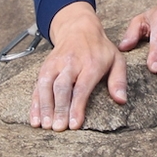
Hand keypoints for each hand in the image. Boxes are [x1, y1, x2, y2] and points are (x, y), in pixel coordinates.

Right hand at [30, 2, 125, 131]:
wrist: (78, 28)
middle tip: (58, 128)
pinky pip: (37, 86)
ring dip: (44, 107)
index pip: (82, 87)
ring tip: (44, 125)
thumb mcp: (116, 59)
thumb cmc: (99, 48)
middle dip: (59, 109)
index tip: (74, 124)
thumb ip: (118, 80)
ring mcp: (55, 65)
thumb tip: (121, 100)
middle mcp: (70, 63)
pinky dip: (35, 103)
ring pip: (46, 86)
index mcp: (90, 63)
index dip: (77, 106)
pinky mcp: (45, 67)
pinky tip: (35, 118)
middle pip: (62, 87)